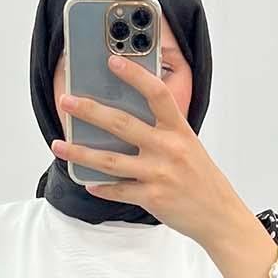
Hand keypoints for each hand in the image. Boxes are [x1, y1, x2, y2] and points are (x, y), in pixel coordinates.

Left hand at [52, 53, 250, 246]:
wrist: (219, 216)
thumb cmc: (201, 178)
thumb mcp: (188, 145)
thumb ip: (162, 131)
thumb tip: (122, 120)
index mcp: (179, 130)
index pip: (157, 93)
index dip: (134, 75)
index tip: (113, 61)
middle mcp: (168, 149)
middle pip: (121, 124)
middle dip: (89, 110)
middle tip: (66, 102)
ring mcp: (159, 174)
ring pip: (109, 160)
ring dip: (79, 152)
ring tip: (59, 144)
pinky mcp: (152, 198)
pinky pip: (117, 190)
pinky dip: (100, 187)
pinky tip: (88, 182)